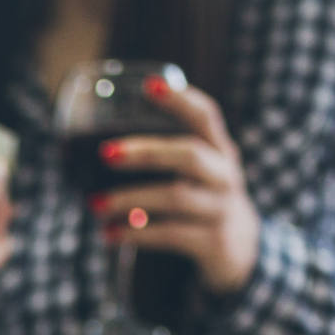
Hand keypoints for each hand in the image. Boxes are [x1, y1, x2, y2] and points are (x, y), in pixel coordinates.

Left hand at [87, 77, 260, 295]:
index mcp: (220, 150)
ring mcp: (222, 209)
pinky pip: (170, 234)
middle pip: (188, 155)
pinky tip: (109, 234)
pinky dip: (136, 234)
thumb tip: (99, 153)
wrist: (239, 249)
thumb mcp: (197, 173)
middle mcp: (225, 175)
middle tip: (105, 154)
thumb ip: (166, 158)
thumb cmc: (202, 199)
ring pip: (175, 197)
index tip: (149, 85)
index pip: (206, 116)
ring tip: (95, 204)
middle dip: (144, 153)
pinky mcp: (213, 242)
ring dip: (130, 199)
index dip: (181, 100)